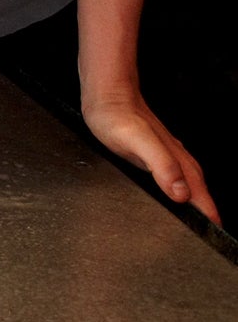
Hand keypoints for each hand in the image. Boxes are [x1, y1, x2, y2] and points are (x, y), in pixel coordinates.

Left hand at [81, 90, 218, 224]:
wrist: (106, 93)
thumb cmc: (116, 116)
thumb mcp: (137, 142)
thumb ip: (161, 166)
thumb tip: (182, 192)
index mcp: (175, 158)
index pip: (198, 191)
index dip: (207, 211)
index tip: (215, 228)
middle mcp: (174, 155)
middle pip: (198, 186)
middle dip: (206, 208)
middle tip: (212, 227)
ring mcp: (165, 151)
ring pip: (188, 178)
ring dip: (196, 197)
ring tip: (198, 213)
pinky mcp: (153, 148)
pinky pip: (173, 171)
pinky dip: (179, 184)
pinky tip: (173, 187)